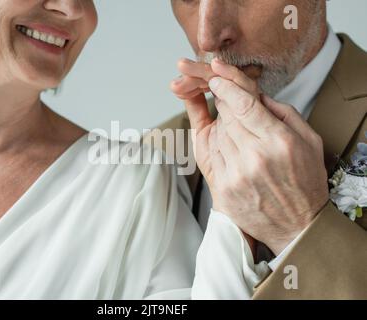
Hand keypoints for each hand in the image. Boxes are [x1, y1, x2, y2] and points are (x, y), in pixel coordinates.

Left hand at [171, 58, 328, 254]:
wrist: (296, 226)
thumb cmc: (304, 182)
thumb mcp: (308, 141)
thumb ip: (282, 112)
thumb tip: (255, 92)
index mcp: (278, 141)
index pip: (243, 103)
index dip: (226, 84)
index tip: (216, 73)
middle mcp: (254, 157)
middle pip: (226, 115)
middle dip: (222, 100)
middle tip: (221, 93)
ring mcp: (235, 174)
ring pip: (216, 132)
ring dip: (220, 124)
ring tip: (237, 131)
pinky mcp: (222, 189)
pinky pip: (210, 154)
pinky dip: (215, 143)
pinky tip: (226, 143)